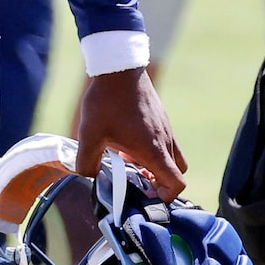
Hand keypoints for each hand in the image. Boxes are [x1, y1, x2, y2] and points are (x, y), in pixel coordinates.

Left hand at [76, 67, 186, 200]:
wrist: (119, 67)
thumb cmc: (106, 101)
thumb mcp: (89, 135)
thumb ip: (86, 162)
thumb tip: (88, 176)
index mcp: (153, 150)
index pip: (177, 182)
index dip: (166, 197)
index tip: (148, 197)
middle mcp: (165, 140)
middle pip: (177, 171)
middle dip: (162, 183)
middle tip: (139, 183)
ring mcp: (166, 127)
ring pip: (172, 156)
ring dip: (156, 165)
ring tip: (130, 163)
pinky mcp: (161, 117)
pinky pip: (165, 141)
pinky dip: (153, 149)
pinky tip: (128, 143)